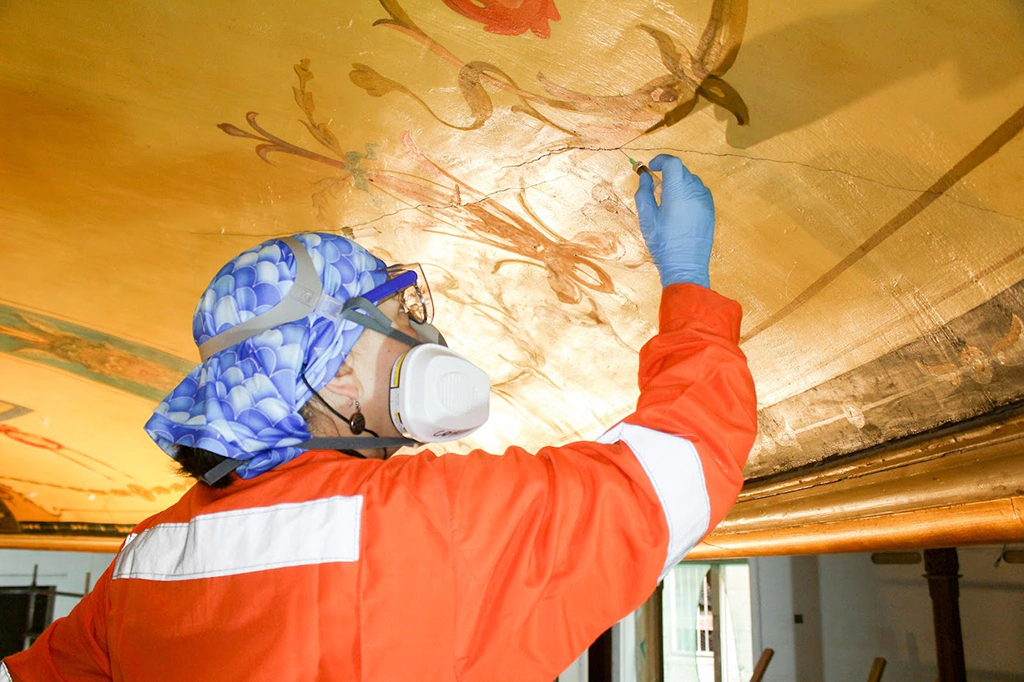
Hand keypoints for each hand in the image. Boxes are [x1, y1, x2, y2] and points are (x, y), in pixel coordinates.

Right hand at [633, 154, 714, 288]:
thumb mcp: (647, 219)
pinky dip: (688, 193)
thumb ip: (644, 193)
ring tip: (667, 200)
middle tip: (655, 186)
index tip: (651, 167)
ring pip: (691, 181)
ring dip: (678, 183)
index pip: (673, 163)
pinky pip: (698, 192)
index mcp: (678, 192)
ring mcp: (705, 201)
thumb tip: (646, 178)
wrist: (685, 266)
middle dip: (668, 173)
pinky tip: (679, 208)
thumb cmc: (663, 244)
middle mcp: (695, 192)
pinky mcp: (710, 210)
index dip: (661, 160)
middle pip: (681, 171)